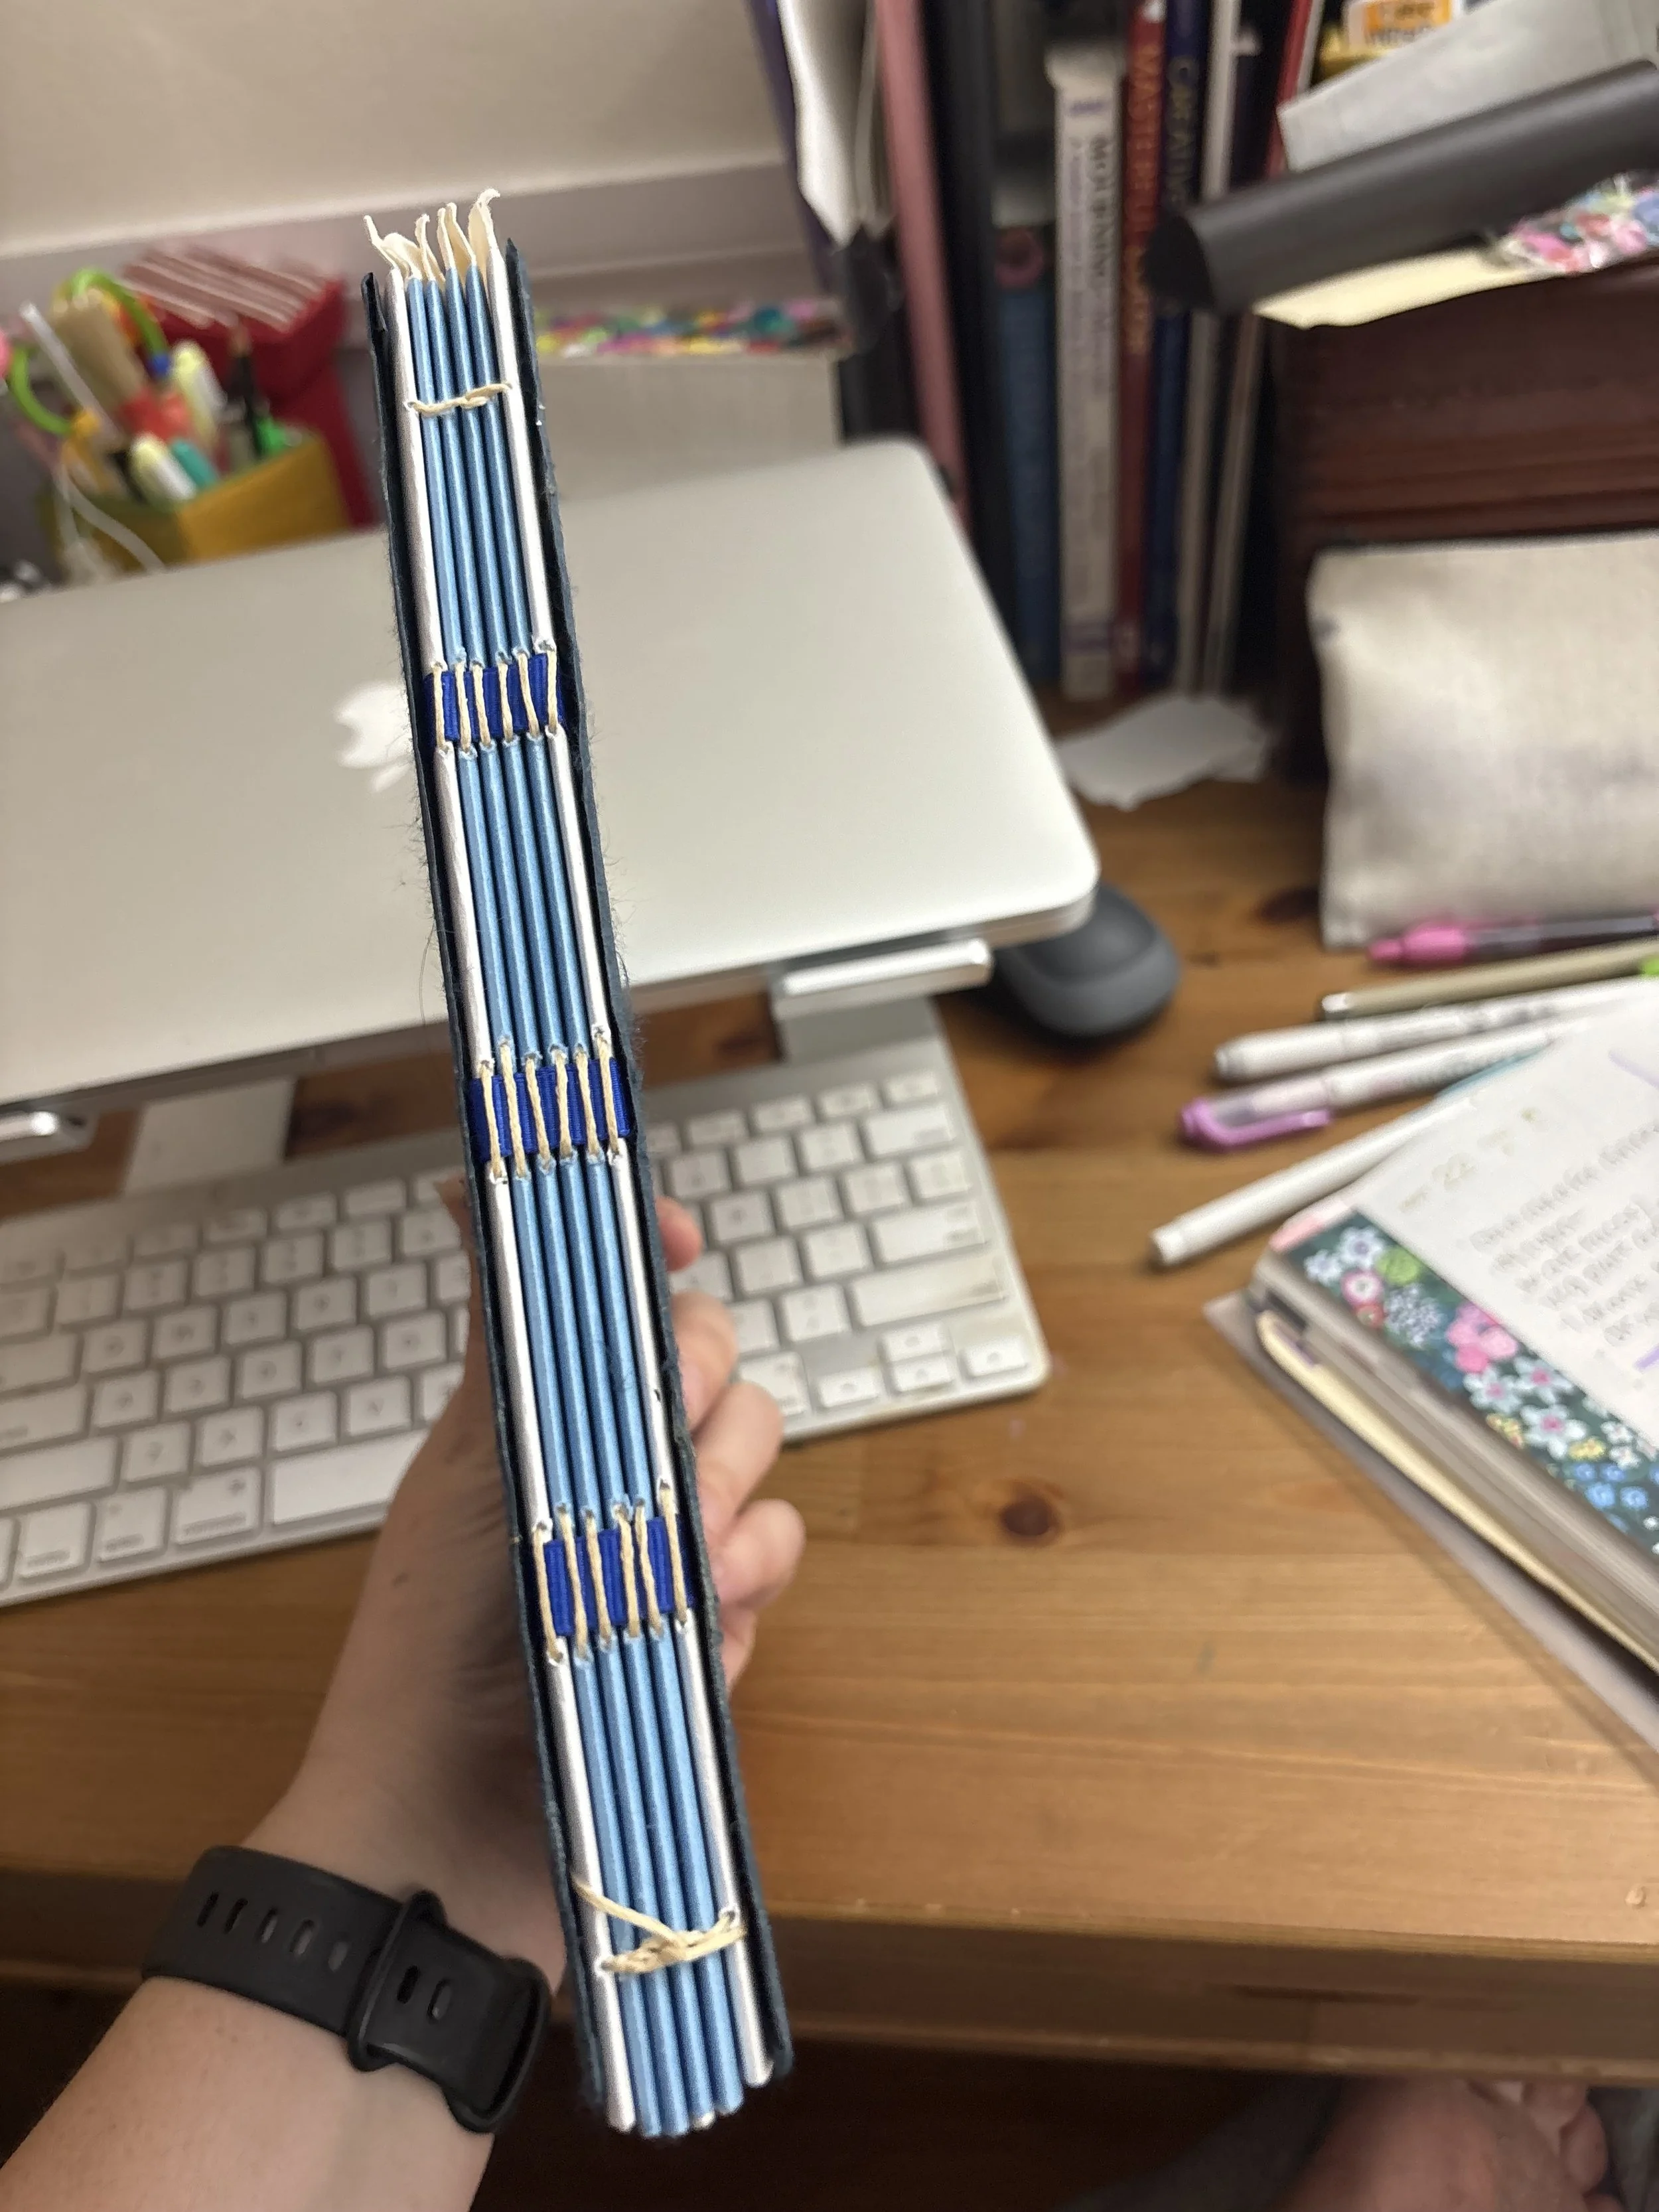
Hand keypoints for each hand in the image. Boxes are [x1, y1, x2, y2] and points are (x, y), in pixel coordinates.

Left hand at [251, 1185, 803, 1984]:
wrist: (445, 1836)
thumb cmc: (426, 1648)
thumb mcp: (464, 1469)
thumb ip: (500, 1333)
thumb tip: (472, 1188)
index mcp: (541, 1416)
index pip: (620, 1301)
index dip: (654, 1253)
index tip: (674, 1233)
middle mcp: (608, 1470)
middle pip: (710, 1368)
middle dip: (705, 1388)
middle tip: (672, 1434)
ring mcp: (664, 1550)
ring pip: (756, 1464)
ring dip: (733, 1497)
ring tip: (687, 1560)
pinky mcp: (707, 1627)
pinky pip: (769, 1567)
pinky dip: (743, 1587)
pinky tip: (699, 1625)